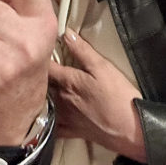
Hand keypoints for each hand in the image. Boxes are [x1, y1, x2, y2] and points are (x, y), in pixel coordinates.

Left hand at [48, 30, 146, 161]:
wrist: (129, 129)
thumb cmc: (118, 97)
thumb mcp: (102, 67)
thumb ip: (82, 50)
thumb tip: (67, 34)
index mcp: (68, 82)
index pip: (45, 66)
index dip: (40, 56)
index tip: (39, 50)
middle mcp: (61, 99)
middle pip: (42, 84)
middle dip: (38, 74)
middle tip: (37, 66)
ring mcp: (64, 117)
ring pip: (43, 103)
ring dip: (39, 94)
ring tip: (38, 86)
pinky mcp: (70, 131)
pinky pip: (50, 126)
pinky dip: (44, 119)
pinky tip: (43, 113)